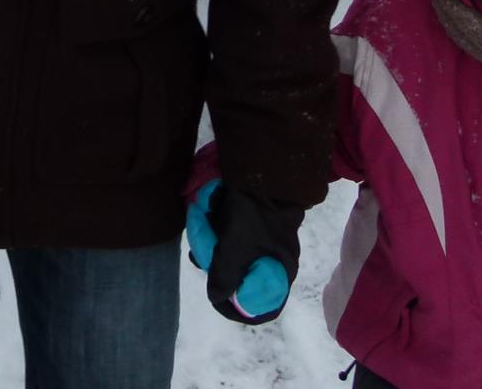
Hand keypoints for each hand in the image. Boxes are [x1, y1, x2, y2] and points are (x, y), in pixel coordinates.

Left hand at [184, 179, 299, 324]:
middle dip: (219, 270)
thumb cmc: (253, 214)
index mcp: (280, 272)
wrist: (261, 170)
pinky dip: (219, 235)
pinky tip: (206, 221)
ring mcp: (266, 243)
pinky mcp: (255, 226)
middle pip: (246, 283)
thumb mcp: (235, 247)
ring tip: (201, 232)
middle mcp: (275, 261)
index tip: (219, 298)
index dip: (241, 310)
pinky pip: (234, 240)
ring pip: (235, 259)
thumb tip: (217, 298)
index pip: (266, 307)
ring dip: (215, 249)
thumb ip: (224, 276)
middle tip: (203, 257)